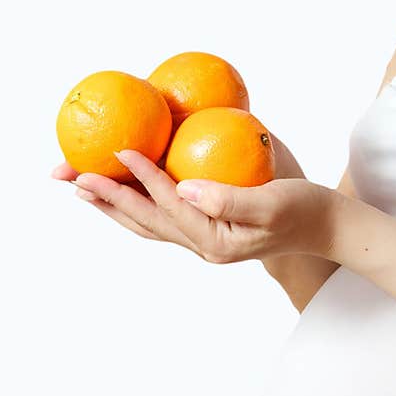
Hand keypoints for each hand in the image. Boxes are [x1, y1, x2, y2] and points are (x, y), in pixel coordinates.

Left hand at [51, 149, 337, 263]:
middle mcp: (203, 245)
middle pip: (143, 221)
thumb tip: (188, 188)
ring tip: (81, 187)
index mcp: (215, 240)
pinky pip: (162, 217)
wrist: (327, 229)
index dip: (142, 177)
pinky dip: (138, 203)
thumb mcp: (274, 203)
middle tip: (68, 176)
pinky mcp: (208, 230)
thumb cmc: (307, 210)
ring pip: (147, 223)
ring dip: (112, 205)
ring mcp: (204, 240)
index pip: (169, 205)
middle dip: (105, 197)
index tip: (119, 150)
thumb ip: (232, 199)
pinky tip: (128, 187)